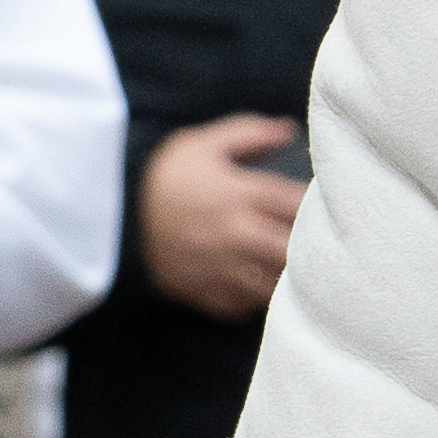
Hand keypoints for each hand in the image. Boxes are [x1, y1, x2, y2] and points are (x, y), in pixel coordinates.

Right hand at [138, 115, 306, 321]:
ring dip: (288, 275)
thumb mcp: (202, 144)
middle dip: (312, 248)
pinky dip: (259, 297)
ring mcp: (222, 270)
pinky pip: (248, 306)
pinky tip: (261, 283)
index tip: (325, 203)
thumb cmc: (163, 178)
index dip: (321, 205)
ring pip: (276, 284)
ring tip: (296, 265)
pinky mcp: (207, 294)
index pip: (300, 204)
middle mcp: (237, 236)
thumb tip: (290, 131)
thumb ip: (250, 134)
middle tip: (320, 241)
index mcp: (241, 195)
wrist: (112, 219)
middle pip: (295, 251)